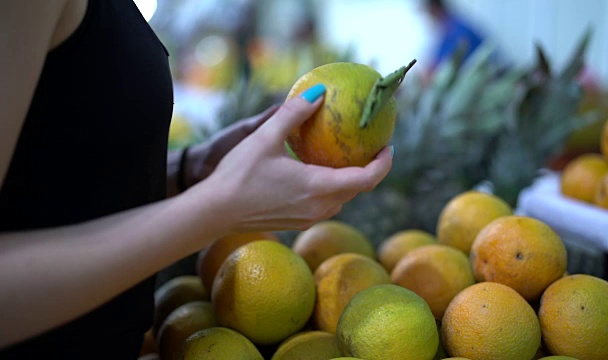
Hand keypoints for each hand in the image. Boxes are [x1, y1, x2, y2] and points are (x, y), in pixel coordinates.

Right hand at [188, 85, 393, 233]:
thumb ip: (294, 113)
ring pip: (342, 198)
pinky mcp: (298, 222)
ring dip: (349, 179)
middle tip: (369, 146)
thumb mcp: (265, 137)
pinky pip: (325, 204)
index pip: (368, 179)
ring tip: (345, 156)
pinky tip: (317, 171)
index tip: (388, 146)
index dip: (384, 163)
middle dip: (369, 169)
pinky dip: (331, 188)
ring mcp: (310, 218)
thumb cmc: (238, 174)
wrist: (215, 211)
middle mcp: (320, 207)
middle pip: (358, 189)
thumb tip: (319, 92)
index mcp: (319, 187)